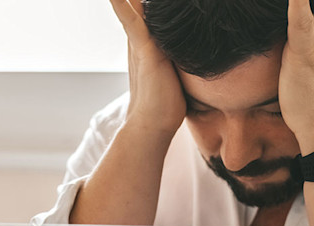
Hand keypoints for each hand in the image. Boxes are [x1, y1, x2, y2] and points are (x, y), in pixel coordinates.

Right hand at [108, 0, 186, 136]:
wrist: (154, 125)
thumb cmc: (166, 103)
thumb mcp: (173, 70)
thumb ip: (175, 55)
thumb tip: (190, 53)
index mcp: (146, 40)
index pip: (142, 7)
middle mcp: (139, 37)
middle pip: (133, 1)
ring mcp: (140, 43)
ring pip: (132, 5)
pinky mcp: (145, 51)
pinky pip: (133, 20)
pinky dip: (124, 4)